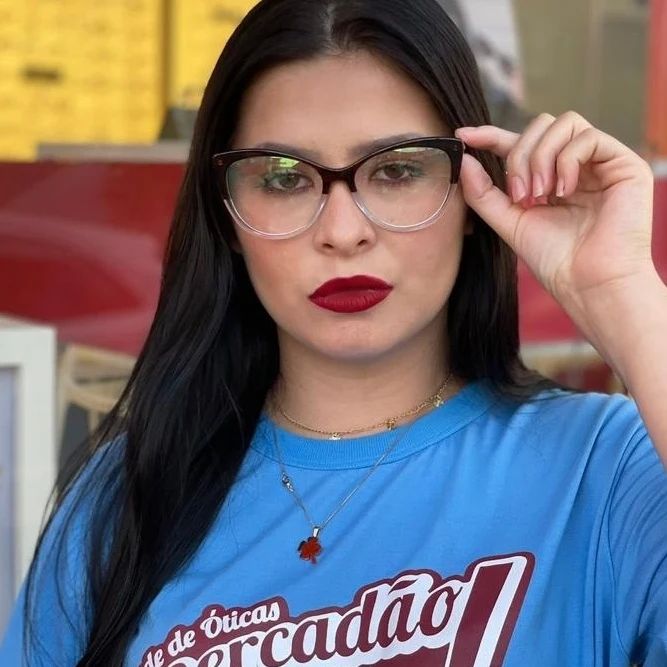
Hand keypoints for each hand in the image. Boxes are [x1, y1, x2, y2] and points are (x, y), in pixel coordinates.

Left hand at [454, 112, 655, 332]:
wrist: (588, 283)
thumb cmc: (554, 259)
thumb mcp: (509, 222)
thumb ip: (483, 193)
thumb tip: (463, 160)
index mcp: (550, 177)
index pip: (520, 143)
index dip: (491, 136)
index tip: (463, 136)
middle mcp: (576, 165)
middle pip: (541, 126)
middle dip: (520, 155)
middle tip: (520, 195)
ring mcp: (601, 163)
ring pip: (564, 124)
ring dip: (541, 158)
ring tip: (541, 195)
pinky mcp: (625, 164)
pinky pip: (589, 137)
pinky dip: (567, 161)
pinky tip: (563, 192)